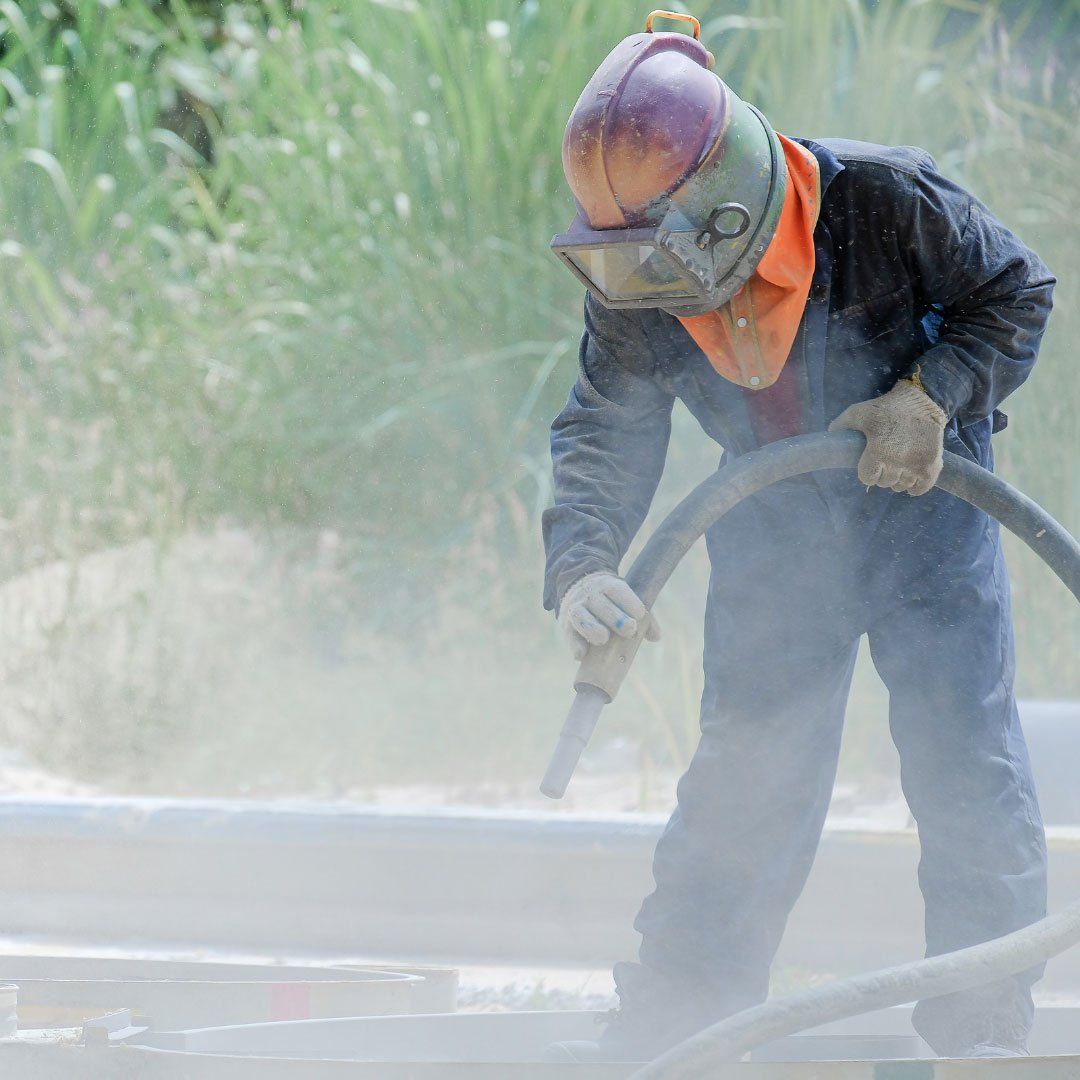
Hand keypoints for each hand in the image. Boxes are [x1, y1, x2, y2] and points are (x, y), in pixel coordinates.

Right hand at [558, 572, 660, 660]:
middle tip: (628, 630)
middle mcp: (591, 595)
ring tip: (604, 640)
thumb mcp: (626, 599)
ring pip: (581, 617)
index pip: (618, 591)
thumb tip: (656, 637)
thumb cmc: (611, 599)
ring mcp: (576, 608)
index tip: (639, 615)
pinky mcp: (566, 624)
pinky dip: (575, 645)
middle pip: (601, 605)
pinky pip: (569, 635)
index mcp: (608, 586)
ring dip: (592, 629)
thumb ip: (644, 617)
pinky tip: (582, 654)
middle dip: (616, 618)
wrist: (579, 586)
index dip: (630, 602)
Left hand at [829, 378, 946, 495]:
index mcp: (879, 449)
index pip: (867, 478)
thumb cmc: (886, 408)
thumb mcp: (858, 412)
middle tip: (885, 461)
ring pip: (901, 486)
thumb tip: (828, 442)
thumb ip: (840, 426)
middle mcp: (899, 460)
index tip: (870, 463)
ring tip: (898, 465)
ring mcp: (917, 463)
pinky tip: (911, 477)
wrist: (922, 402)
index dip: (867, 472)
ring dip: (898, 479)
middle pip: (884, 482)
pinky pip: (920, 488)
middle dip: (882, 474)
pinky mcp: (933, 464)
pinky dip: (915, 486)